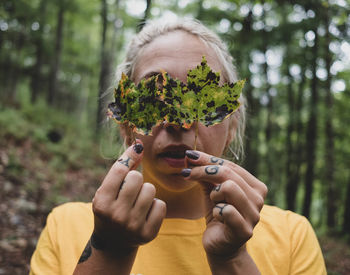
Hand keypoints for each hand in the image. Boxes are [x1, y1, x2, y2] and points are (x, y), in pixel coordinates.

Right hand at [91, 140, 165, 254]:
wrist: (113, 242)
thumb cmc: (111, 208)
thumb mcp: (108, 190)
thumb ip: (122, 169)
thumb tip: (139, 146)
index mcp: (101, 202)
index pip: (119, 170)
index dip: (130, 155)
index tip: (137, 148)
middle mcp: (115, 215)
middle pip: (137, 178)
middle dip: (136, 179)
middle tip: (131, 189)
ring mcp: (132, 226)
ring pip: (150, 190)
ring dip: (146, 192)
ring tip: (138, 202)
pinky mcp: (148, 234)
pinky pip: (161, 205)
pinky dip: (155, 206)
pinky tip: (146, 213)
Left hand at [183, 150, 266, 260]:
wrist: (220, 245)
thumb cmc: (218, 214)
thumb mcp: (211, 190)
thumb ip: (205, 173)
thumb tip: (190, 157)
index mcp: (255, 186)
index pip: (230, 165)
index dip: (208, 159)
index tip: (189, 157)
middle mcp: (259, 199)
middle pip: (227, 173)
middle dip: (203, 171)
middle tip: (186, 174)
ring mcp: (254, 215)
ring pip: (228, 187)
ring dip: (214, 194)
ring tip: (214, 203)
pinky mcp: (245, 230)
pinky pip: (225, 210)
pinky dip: (216, 212)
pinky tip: (218, 218)